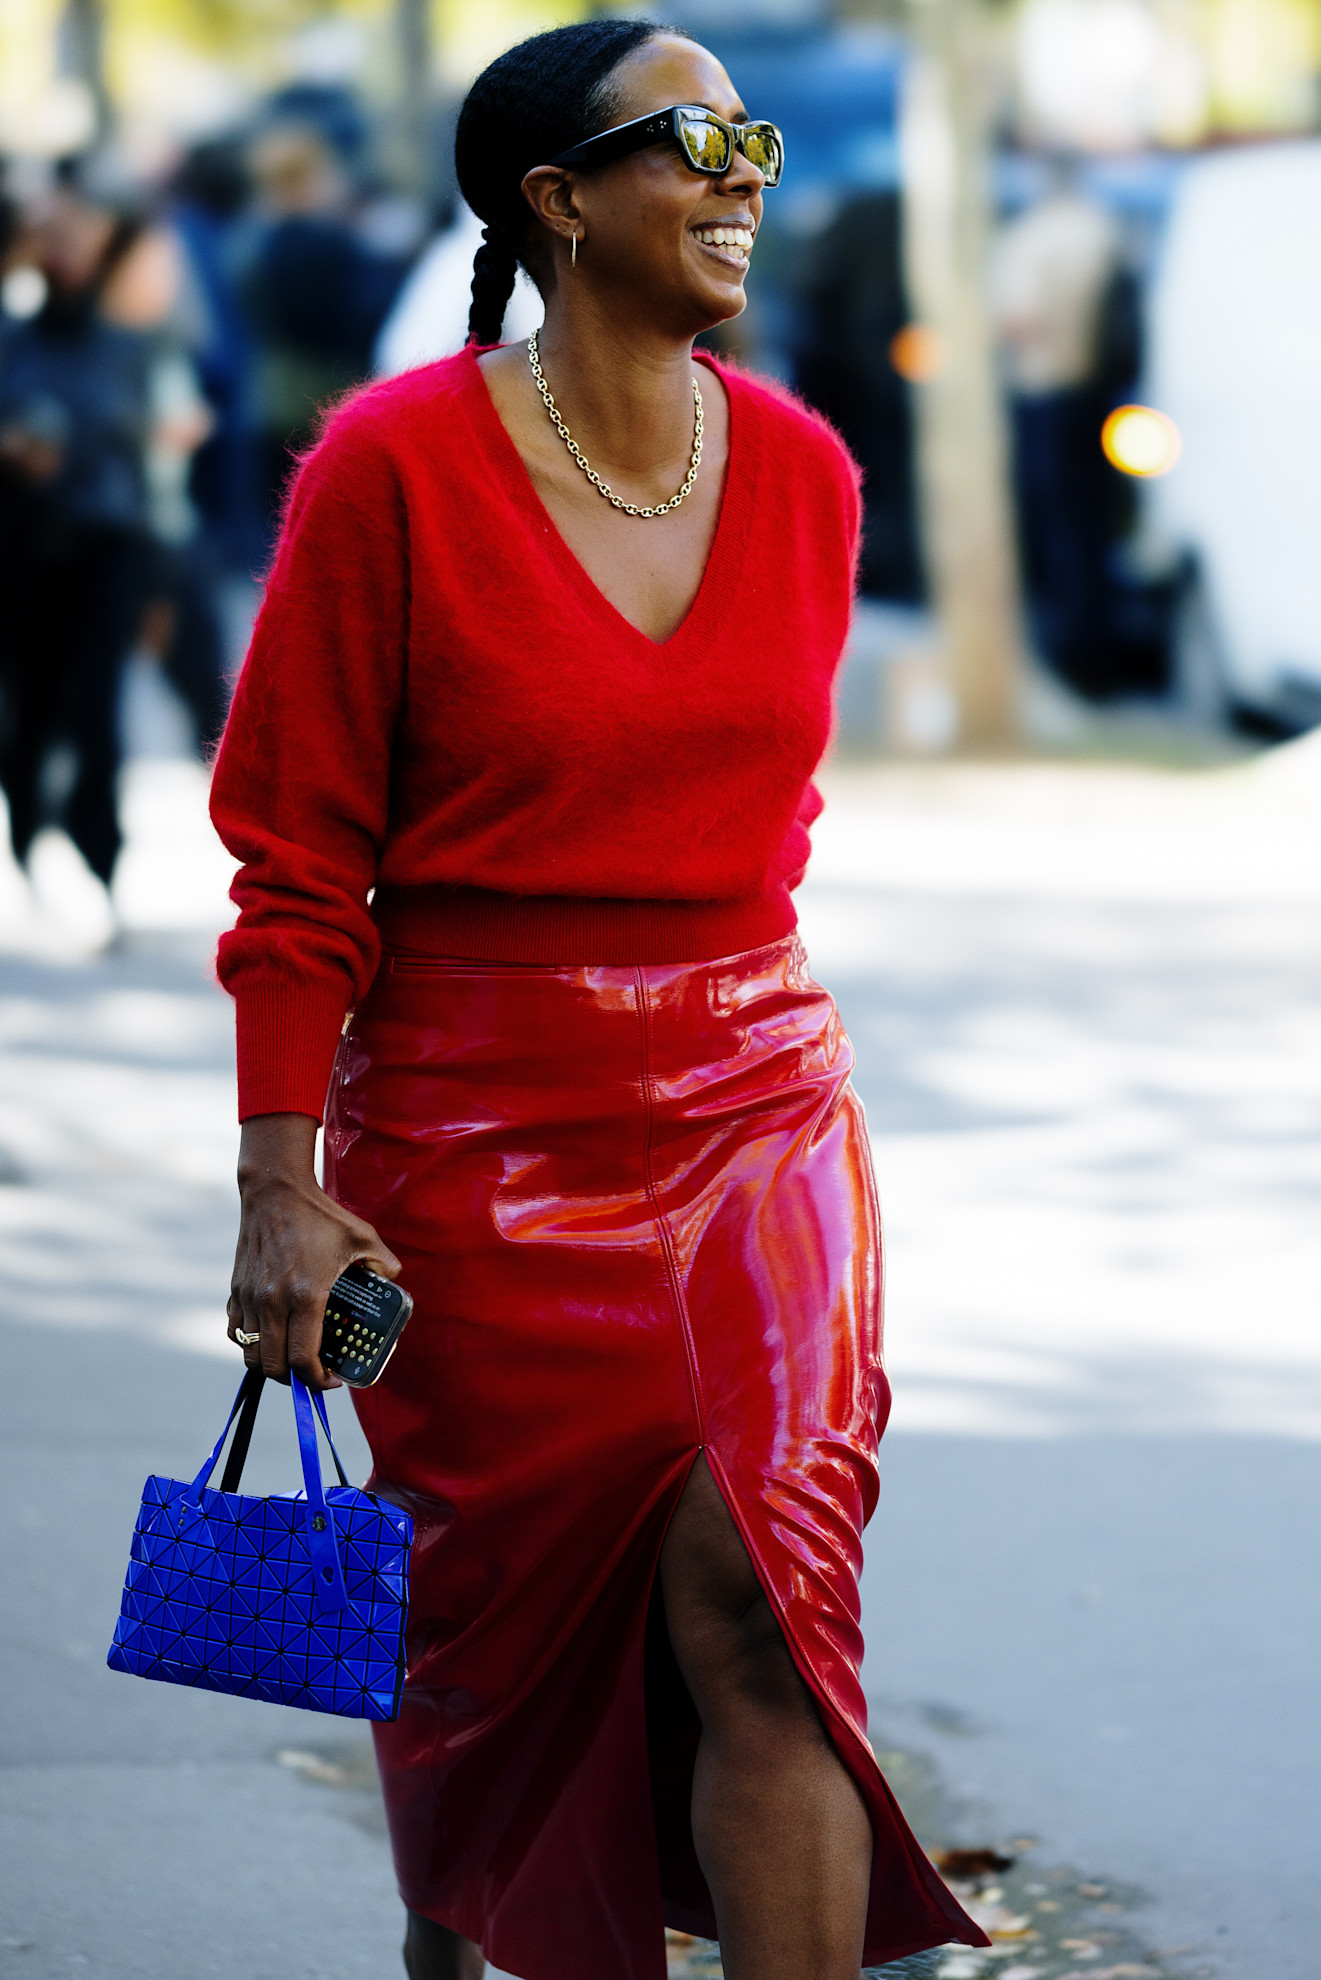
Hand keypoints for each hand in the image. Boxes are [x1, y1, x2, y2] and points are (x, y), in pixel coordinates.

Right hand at [227, 1113, 400, 1390]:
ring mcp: (249, 1298)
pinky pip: (237, 1332)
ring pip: (251, 1354)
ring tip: (293, 1360)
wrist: (275, 1190)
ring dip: (272, 1365)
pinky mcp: (235, 1290)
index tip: (335, 1379)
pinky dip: (251, 1344)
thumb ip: (384, 1263)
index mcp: (304, 1296)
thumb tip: (394, 1281)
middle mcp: (271, 1302)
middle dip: (296, 1381)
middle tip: (315, 1374)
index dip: (319, 1381)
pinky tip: (271, 1337)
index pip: (303, 1360)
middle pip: (274, 1367)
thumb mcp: (362, 1237)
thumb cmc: (320, 1215)